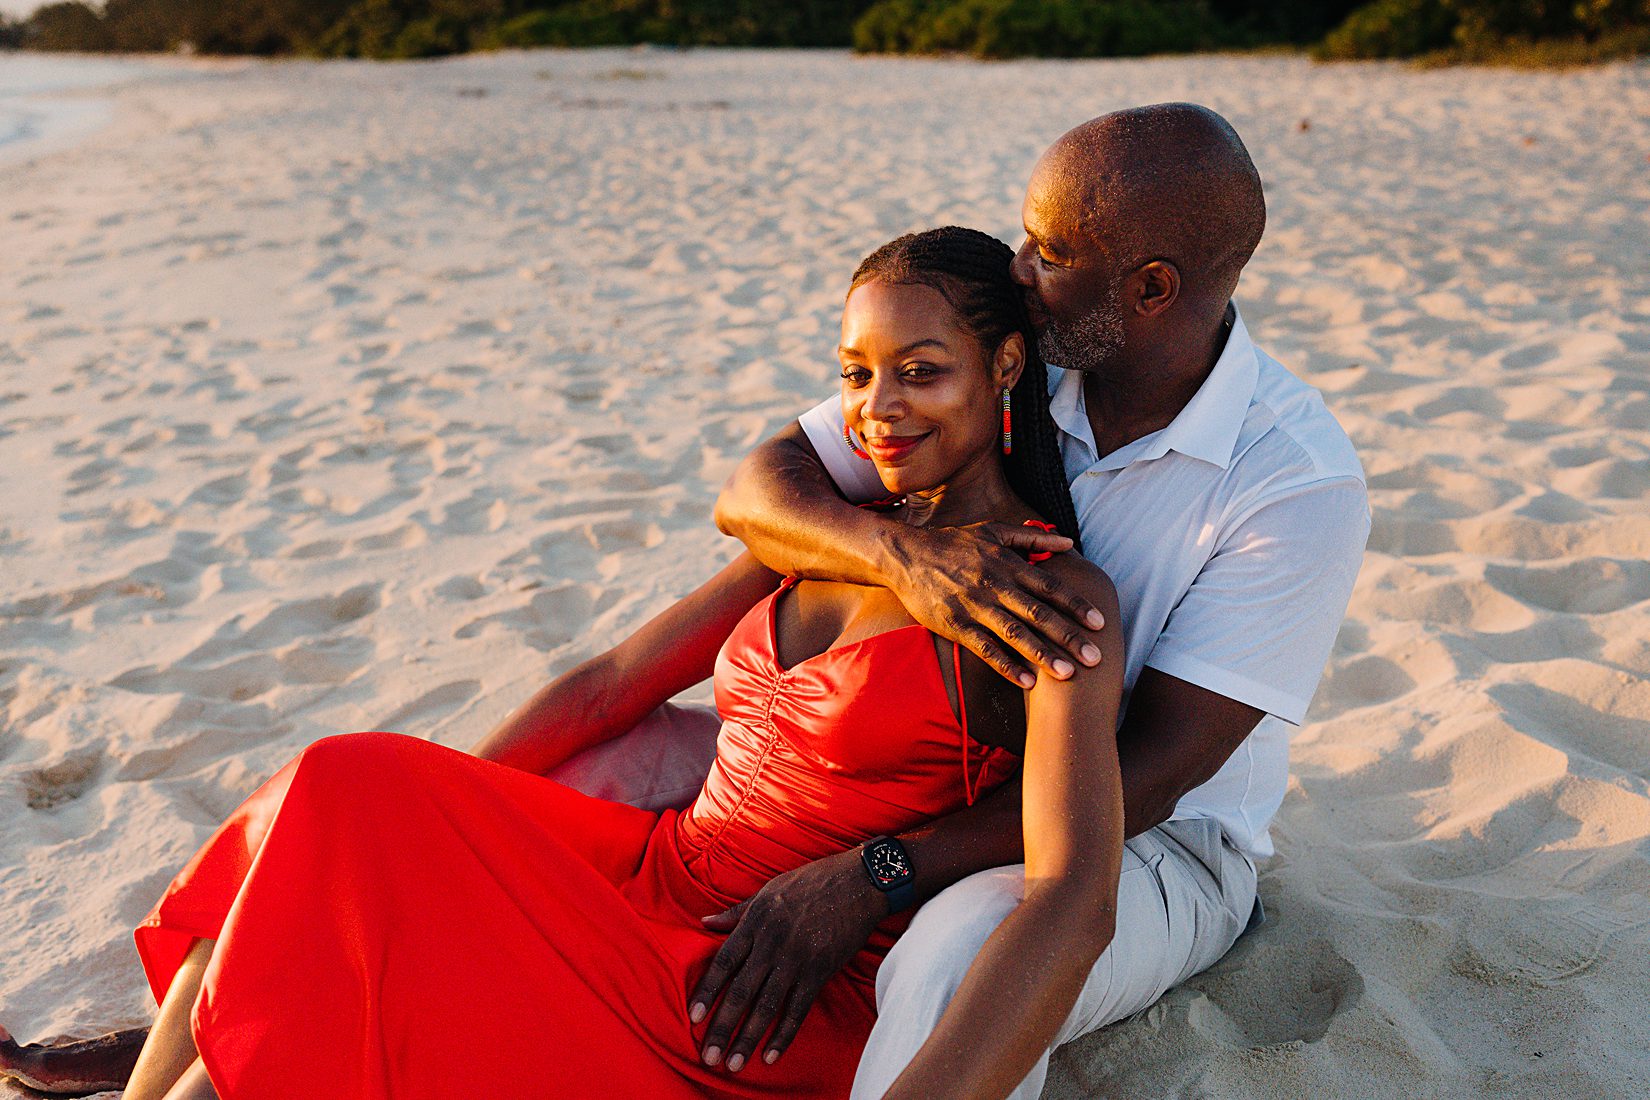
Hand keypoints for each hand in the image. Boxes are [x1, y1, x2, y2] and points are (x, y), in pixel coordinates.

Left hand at [689, 850, 884, 1072]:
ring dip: (748, 1038)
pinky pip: (798, 1009)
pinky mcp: (821, 970)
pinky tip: (770, 1055)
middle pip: (741, 991)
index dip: (707, 992)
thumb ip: (737, 912)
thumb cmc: (812, 882)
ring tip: (734, 1064)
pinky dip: (784, 1034)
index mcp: (756, 921)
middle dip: (722, 1026)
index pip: (724, 962)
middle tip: (708, 1056)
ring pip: (766, 1005)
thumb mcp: (769, 890)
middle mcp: (772, 942)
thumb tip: (705, 921)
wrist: (859, 881)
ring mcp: (797, 958)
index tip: (692, 1018)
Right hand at [882, 522, 1104, 687]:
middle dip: (1068, 636)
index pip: (1050, 586)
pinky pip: (985, 649)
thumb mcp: (994, 531)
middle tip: (1095, 657)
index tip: (1099, 623)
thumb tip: (1070, 543)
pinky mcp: (956, 625)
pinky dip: (1006, 665)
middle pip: (1039, 613)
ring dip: (1043, 654)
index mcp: (1008, 564)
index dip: (1075, 604)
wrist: (907, 555)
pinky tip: (1027, 682)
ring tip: (1067, 674)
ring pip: (1015, 634)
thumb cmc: (953, 543)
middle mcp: (996, 586)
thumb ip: (1033, 538)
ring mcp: (975, 607)